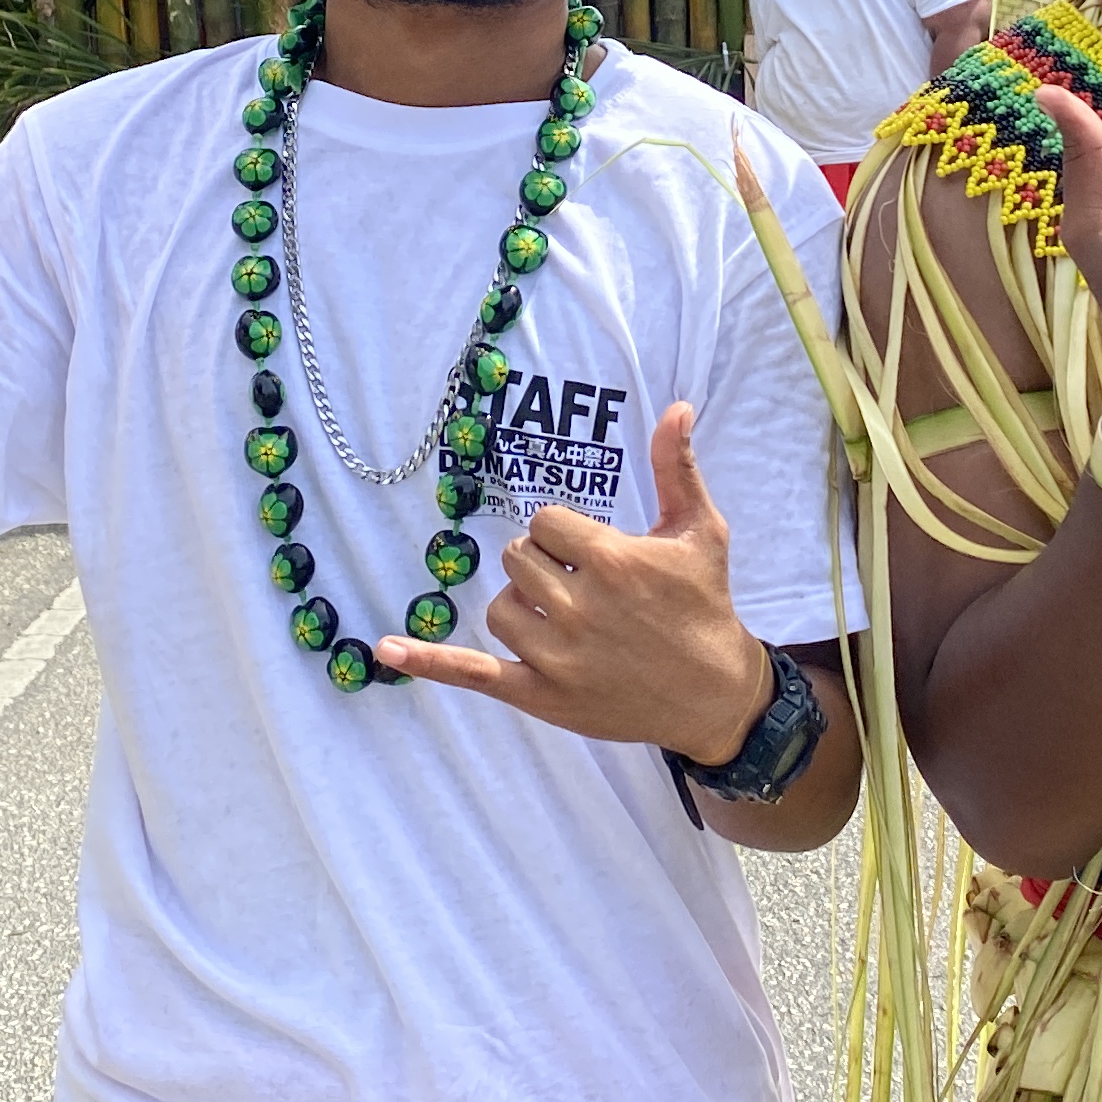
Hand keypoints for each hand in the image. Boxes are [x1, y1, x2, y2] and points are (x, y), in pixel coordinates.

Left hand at [380, 404, 770, 763]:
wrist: (715, 694)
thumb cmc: (705, 605)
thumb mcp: (700, 531)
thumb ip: (676, 467)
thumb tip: (677, 405)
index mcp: (612, 561)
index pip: (545, 522)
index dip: (566, 533)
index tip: (594, 552)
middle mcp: (579, 607)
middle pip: (518, 559)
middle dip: (545, 564)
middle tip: (583, 585)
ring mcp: (556, 657)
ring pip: (500, 606)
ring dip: (521, 604)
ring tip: (562, 617)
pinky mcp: (541, 695)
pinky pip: (474, 673)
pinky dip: (430, 661)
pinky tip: (387, 649)